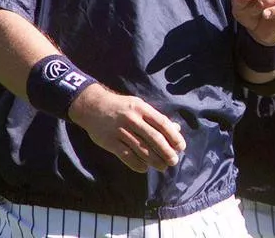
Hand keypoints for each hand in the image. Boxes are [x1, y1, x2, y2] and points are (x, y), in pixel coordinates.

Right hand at [68, 83, 185, 173]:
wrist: (93, 106)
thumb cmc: (122, 107)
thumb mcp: (140, 106)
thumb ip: (157, 118)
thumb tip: (176, 129)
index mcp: (142, 108)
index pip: (162, 123)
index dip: (174, 136)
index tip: (181, 147)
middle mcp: (132, 119)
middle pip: (154, 138)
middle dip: (166, 151)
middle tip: (174, 161)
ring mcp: (120, 131)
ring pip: (141, 149)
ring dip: (154, 160)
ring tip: (163, 167)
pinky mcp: (110, 142)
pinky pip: (126, 156)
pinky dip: (137, 164)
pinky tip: (145, 168)